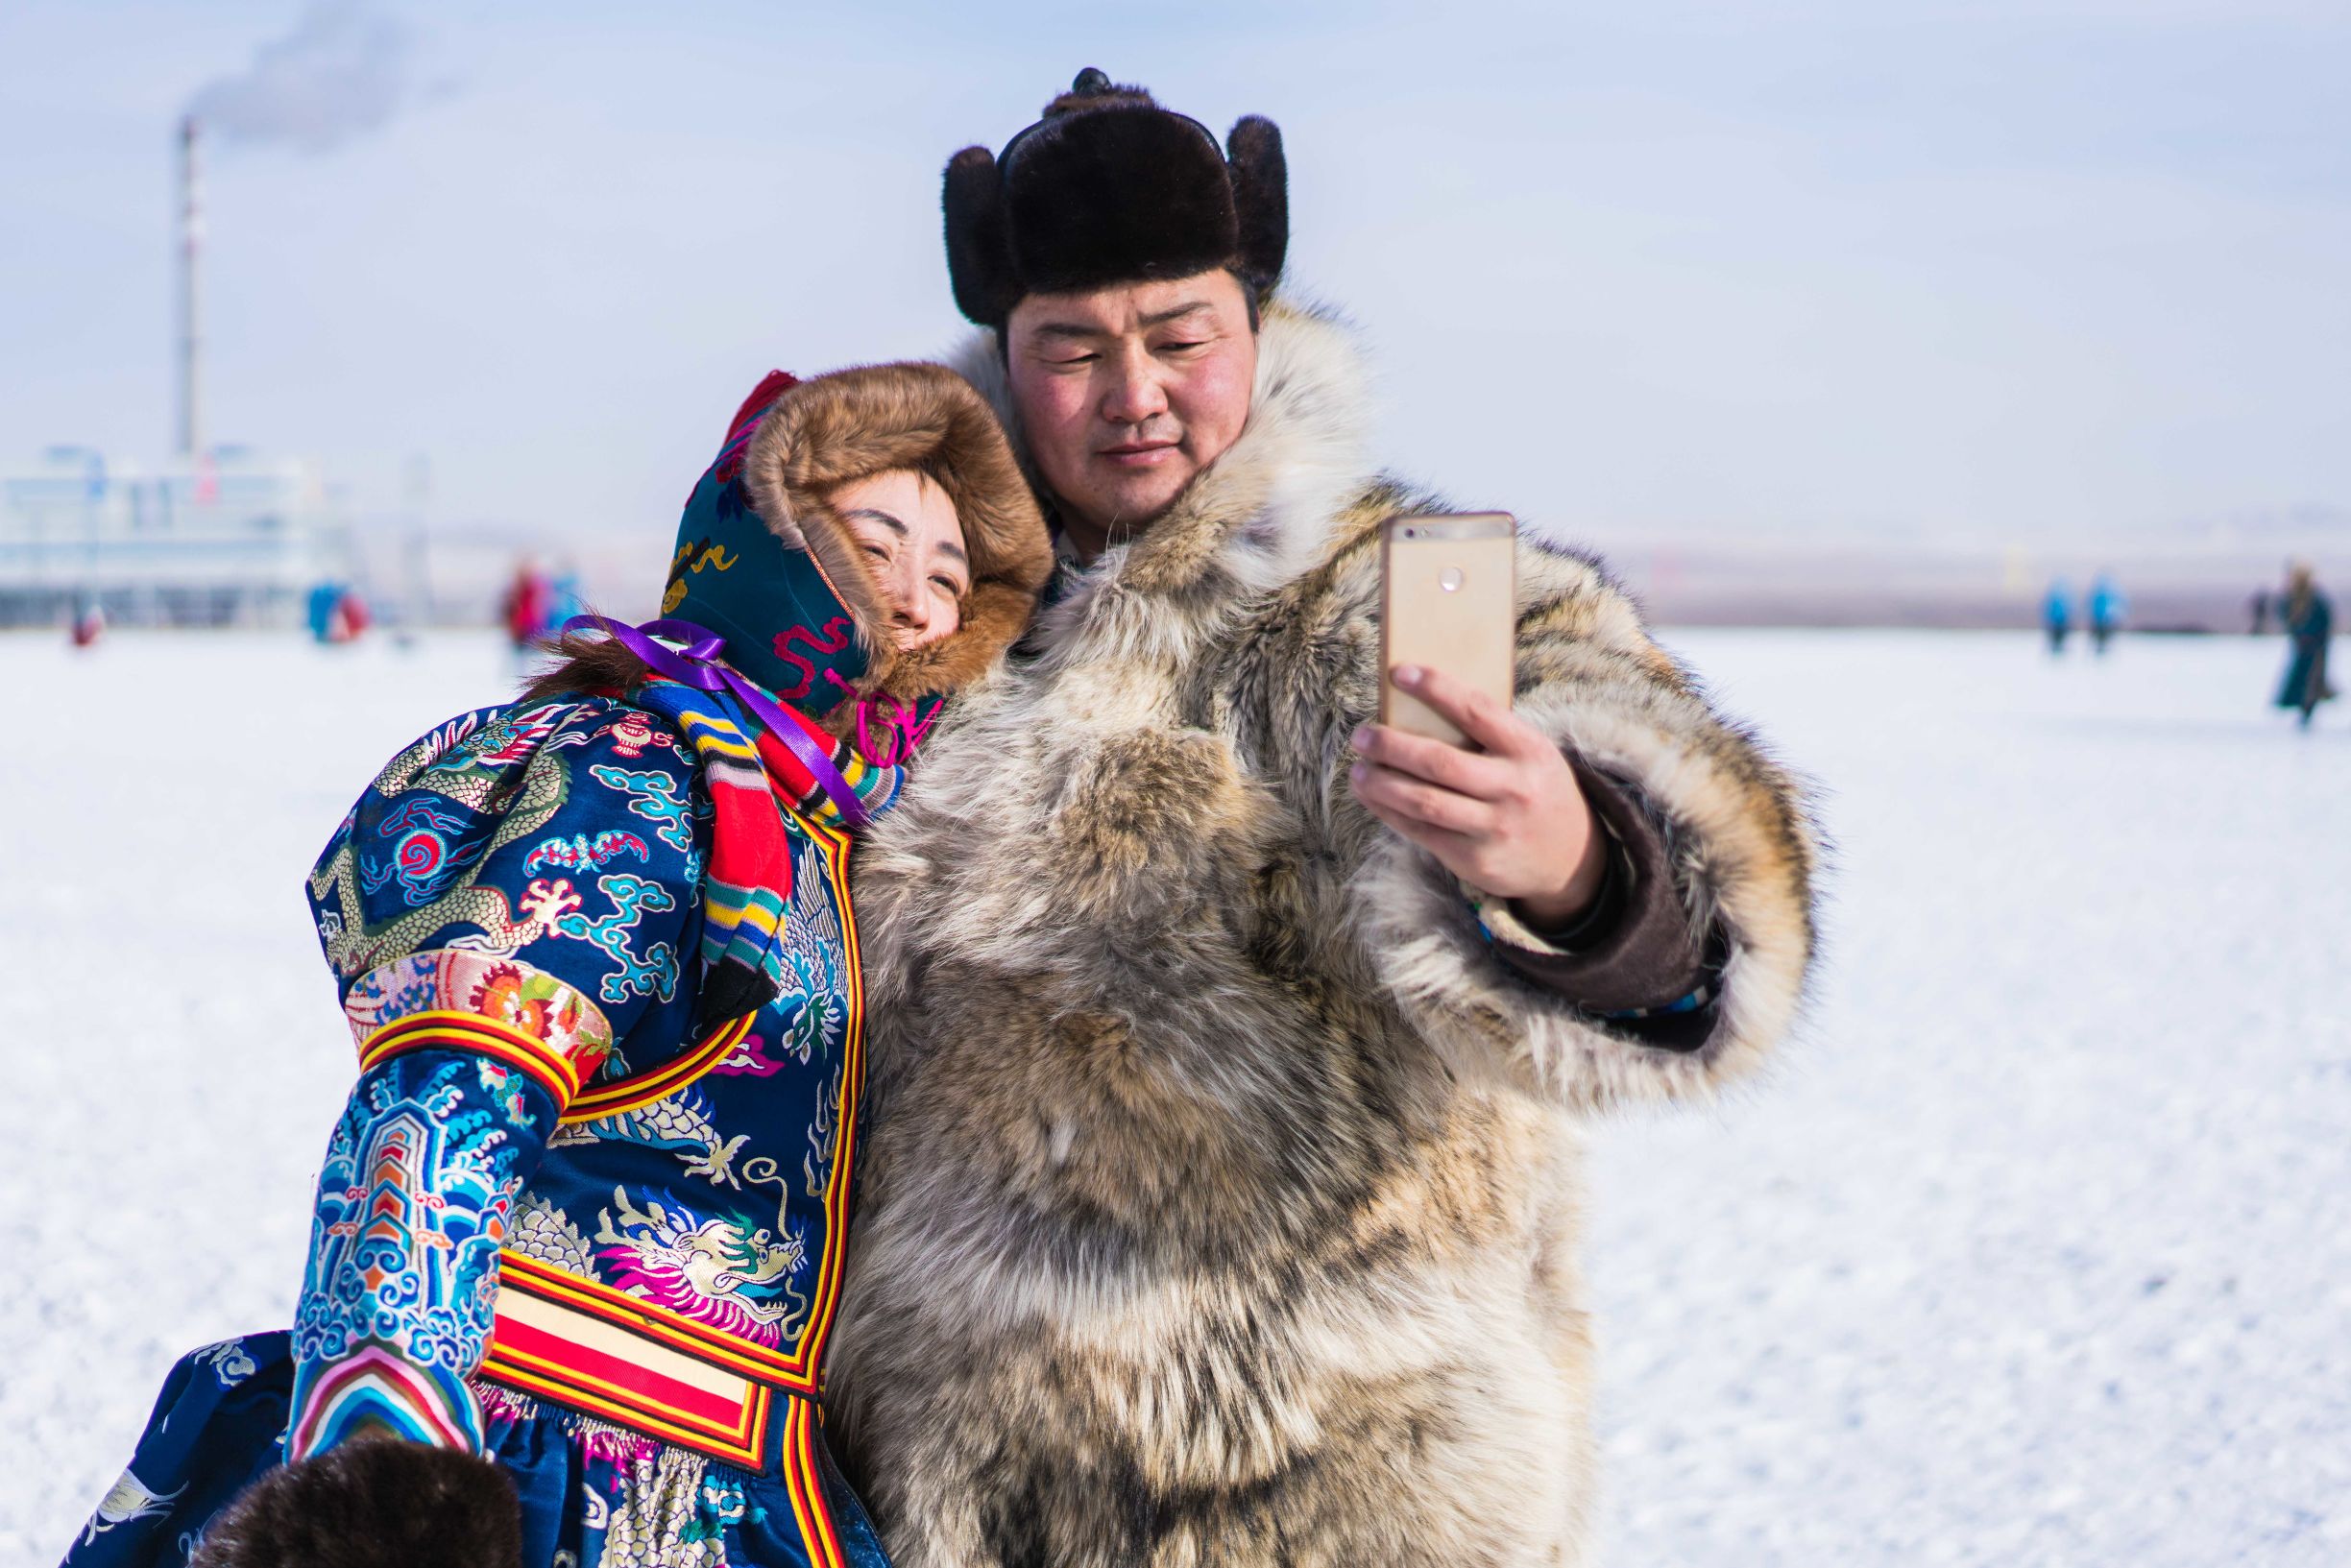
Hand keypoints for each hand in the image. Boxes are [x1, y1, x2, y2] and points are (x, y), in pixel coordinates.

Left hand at [1350, 665, 1606, 928]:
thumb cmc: (1536, 789)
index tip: (1400, 673)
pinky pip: (1422, 832)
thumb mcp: (1532, 754)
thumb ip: (1490, 735)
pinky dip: (1389, 812)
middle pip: (1440, 763)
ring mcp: (1494, 827)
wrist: (1572, 859)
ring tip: (1358, 769)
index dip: (1437, 689)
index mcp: (1529, 751)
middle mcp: (1513, 789)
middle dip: (1392, 747)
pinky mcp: (1474, 859)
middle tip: (1363, 735)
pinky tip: (1371, 796)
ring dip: (1382, 784)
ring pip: (1425, 802)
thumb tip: (1419, 705)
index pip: (1477, 711)